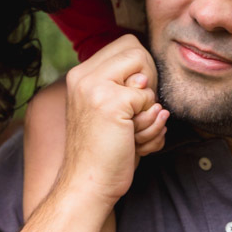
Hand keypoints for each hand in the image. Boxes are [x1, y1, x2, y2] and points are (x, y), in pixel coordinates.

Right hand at [60, 35, 161, 205]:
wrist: (88, 185)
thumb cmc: (104, 152)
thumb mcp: (110, 111)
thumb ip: (125, 86)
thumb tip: (146, 76)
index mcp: (81, 74)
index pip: (126, 45)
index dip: (142, 68)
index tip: (135, 98)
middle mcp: (83, 76)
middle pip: (137, 49)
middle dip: (150, 79)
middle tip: (138, 110)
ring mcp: (94, 88)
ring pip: (146, 73)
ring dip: (149, 107)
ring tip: (133, 132)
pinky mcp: (111, 103)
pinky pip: (149, 99)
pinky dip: (150, 124)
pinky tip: (135, 142)